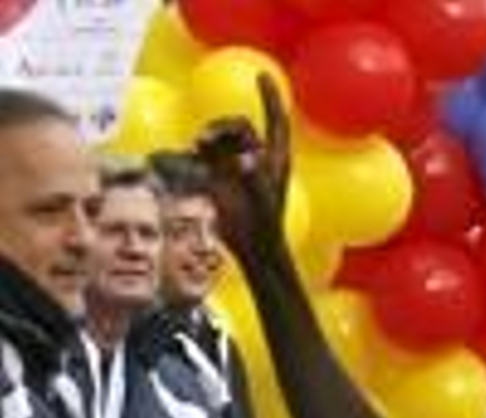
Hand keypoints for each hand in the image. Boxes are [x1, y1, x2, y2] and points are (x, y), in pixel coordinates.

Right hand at [193, 72, 290, 261]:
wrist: (251, 249)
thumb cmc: (264, 228)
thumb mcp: (263, 203)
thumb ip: (255, 178)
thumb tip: (246, 158)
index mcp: (275, 160)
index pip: (275, 122)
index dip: (270, 98)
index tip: (261, 74)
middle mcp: (254, 157)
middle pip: (238, 128)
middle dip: (223, 128)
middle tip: (207, 140)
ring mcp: (234, 165)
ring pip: (219, 138)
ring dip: (209, 137)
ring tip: (200, 146)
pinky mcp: (217, 176)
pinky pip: (203, 156)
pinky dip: (195, 153)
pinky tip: (185, 155)